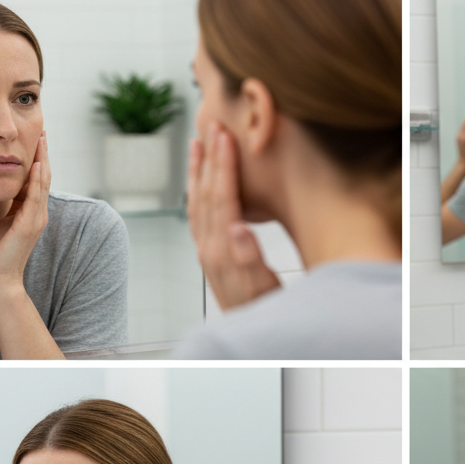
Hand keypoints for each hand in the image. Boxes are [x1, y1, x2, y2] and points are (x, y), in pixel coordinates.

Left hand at [0, 131, 50, 291]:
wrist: (1, 278)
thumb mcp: (4, 222)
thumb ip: (8, 205)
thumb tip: (2, 188)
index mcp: (30, 211)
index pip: (36, 178)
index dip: (36, 157)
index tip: (34, 138)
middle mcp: (38, 212)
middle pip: (44, 175)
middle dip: (43, 153)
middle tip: (42, 130)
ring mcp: (37, 218)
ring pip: (43, 182)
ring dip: (43, 159)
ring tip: (41, 139)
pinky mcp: (30, 224)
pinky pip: (35, 196)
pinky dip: (37, 178)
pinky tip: (36, 163)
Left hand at [187, 125, 280, 310]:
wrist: (254, 336)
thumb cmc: (267, 310)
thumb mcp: (264, 288)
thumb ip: (249, 257)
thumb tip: (237, 227)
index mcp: (224, 250)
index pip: (222, 198)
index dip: (223, 165)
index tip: (224, 136)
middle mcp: (210, 248)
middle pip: (205, 195)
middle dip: (208, 159)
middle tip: (209, 126)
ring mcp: (208, 252)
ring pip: (198, 203)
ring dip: (198, 171)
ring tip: (197, 144)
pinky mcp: (211, 256)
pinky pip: (199, 215)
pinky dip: (199, 192)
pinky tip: (202, 183)